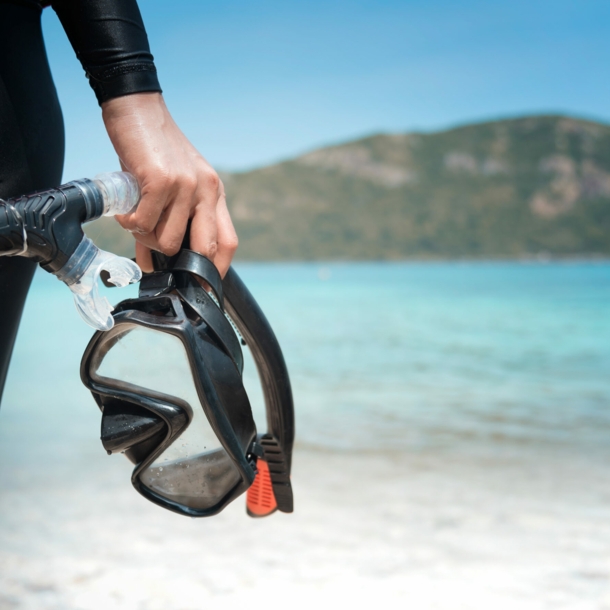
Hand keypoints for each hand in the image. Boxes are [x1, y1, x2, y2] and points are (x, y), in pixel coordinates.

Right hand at [101, 92, 236, 275]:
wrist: (138, 108)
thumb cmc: (154, 152)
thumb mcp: (173, 186)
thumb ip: (172, 221)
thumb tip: (156, 263)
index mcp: (214, 194)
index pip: (228, 242)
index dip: (216, 270)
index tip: (202, 287)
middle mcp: (206, 190)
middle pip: (204, 248)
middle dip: (181, 265)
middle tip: (158, 262)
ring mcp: (185, 185)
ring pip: (168, 241)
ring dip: (146, 239)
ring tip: (135, 220)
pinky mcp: (160, 180)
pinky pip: (143, 224)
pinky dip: (129, 225)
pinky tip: (125, 211)